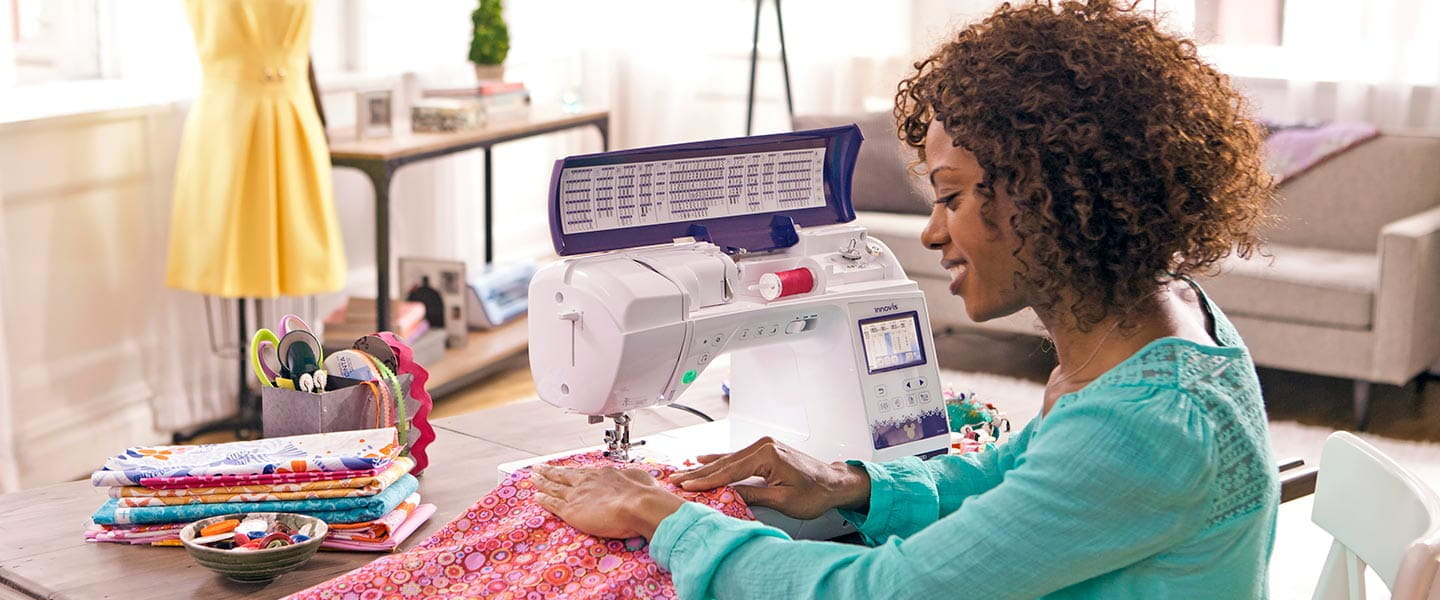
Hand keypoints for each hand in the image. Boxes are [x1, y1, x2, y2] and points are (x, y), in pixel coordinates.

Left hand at [530, 463, 684, 539]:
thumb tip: (634, 477)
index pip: (582, 473)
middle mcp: (586, 482)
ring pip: (554, 487)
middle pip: (563, 476)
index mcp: (602, 475)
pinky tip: (536, 496)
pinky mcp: (571, 510)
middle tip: (539, 467)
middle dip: (550, 472)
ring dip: (542, 482)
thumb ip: (632, 477)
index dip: (571, 472)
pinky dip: (543, 499)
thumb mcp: (639, 478)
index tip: (565, 470)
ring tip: (533, 477)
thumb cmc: (642, 493)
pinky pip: (552, 504)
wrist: (638, 504)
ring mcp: (577, 495)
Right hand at [667, 437, 869, 519]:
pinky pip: (737, 457)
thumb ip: (753, 495)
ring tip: (683, 472)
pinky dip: (719, 461)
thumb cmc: (815, 492)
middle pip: (724, 462)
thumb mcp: (783, 500)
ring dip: (705, 467)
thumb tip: (727, 494)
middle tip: (675, 479)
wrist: (834, 483)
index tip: (687, 487)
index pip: (729, 470)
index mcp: (767, 455)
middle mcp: (764, 446)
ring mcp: (764, 446)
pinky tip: (704, 460)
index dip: (706, 481)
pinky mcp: (765, 451)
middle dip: (698, 472)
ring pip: (728, 458)